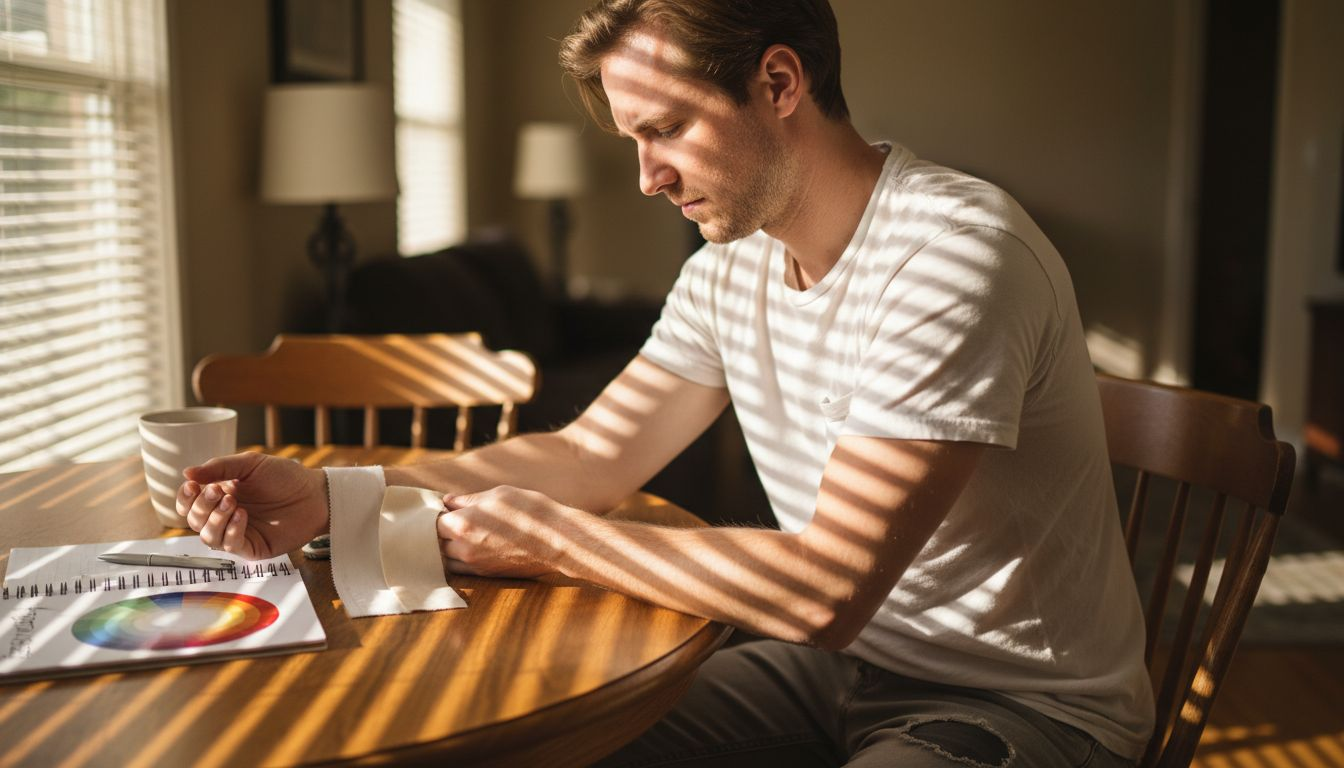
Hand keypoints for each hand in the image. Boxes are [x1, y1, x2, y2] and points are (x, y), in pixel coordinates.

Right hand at [176, 452, 327, 560]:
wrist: (315, 493)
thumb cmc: (285, 477)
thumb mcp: (250, 464)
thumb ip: (219, 467)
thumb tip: (187, 472)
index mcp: (221, 496)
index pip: (190, 503)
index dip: (185, 497)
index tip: (192, 485)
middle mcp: (225, 517)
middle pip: (195, 520)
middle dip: (202, 505)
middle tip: (218, 491)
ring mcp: (238, 533)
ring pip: (208, 537)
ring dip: (215, 519)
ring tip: (233, 502)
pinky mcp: (253, 548)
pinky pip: (231, 547)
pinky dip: (232, 531)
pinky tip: (242, 516)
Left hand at [437, 486, 567, 578]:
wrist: (557, 540)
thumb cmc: (529, 511)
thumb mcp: (498, 495)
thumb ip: (468, 500)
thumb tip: (448, 501)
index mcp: (461, 524)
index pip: (432, 521)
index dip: (437, 513)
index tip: (444, 507)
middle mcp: (463, 548)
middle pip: (435, 542)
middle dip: (439, 532)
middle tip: (450, 519)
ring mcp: (474, 565)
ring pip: (446, 559)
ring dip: (447, 548)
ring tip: (460, 534)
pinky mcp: (486, 574)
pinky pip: (461, 569)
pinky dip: (459, 559)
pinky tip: (471, 546)